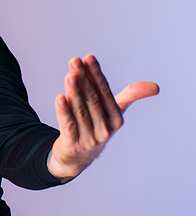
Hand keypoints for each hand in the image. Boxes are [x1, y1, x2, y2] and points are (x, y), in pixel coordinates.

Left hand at [47, 55, 158, 179]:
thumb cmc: (97, 127)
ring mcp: (88, 139)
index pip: (105, 93)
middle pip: (92, 100)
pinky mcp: (72, 145)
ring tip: (69, 75)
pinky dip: (64, 111)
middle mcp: (104, 130)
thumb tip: (156, 87)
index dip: (96, 75)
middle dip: (83, 79)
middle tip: (74, 61)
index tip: (88, 57)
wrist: (77, 157)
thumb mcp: (114, 113)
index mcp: (116, 119)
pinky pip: (68, 126)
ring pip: (80, 111)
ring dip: (74, 91)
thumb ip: (131, 96)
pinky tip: (59, 98)